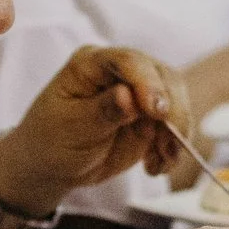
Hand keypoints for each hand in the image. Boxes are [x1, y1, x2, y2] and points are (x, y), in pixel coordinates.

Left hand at [0, 46, 190, 219]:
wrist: (54, 165)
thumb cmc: (52, 140)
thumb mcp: (71, 128)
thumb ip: (102, 111)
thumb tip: (128, 97)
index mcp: (92, 64)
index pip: (128, 61)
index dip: (147, 83)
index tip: (157, 112)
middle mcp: (121, 72)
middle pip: (163, 76)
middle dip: (172, 110)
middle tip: (169, 143)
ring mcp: (140, 93)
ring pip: (176, 100)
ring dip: (177, 133)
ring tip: (162, 160)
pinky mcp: (151, 116)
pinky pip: (176, 126)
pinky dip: (173, 148)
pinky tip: (156, 166)